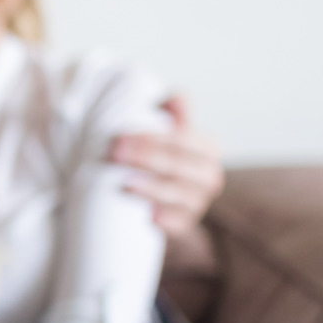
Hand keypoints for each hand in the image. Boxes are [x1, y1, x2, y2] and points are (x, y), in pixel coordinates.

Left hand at [108, 93, 223, 252]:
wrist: (155, 190)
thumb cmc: (159, 151)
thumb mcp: (165, 127)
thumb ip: (172, 109)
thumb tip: (176, 98)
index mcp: (208, 148)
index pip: (183, 139)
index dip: (152, 138)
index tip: (120, 137)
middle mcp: (209, 176)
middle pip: (180, 166)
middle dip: (147, 158)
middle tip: (114, 154)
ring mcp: (198, 202)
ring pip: (180, 195)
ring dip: (152, 189)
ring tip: (125, 183)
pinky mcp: (184, 224)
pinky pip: (180, 224)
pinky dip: (166, 220)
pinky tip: (148, 216)